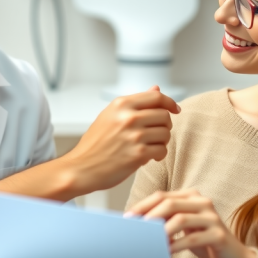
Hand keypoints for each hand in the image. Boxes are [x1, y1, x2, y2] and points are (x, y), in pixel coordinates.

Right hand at [62, 86, 179, 193]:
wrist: (81, 168)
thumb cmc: (95, 144)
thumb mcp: (110, 116)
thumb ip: (135, 103)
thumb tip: (156, 89)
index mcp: (121, 105)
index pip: (156, 97)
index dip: (170, 102)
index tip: (175, 109)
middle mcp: (128, 117)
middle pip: (164, 115)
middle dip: (165, 125)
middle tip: (156, 134)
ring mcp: (133, 136)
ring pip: (165, 133)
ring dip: (162, 141)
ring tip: (150, 146)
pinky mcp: (138, 154)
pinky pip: (162, 150)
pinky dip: (159, 154)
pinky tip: (149, 156)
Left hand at [126, 189, 256, 257]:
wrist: (234, 256)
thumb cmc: (203, 240)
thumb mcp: (182, 228)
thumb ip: (166, 220)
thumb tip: (136, 223)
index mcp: (191, 196)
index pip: (161, 195)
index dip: (142, 205)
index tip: (127, 218)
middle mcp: (203, 202)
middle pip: (170, 203)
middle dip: (149, 216)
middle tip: (135, 230)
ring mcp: (212, 217)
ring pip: (180, 219)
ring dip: (162, 231)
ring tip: (149, 242)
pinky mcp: (218, 234)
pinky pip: (192, 238)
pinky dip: (176, 245)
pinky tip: (166, 253)